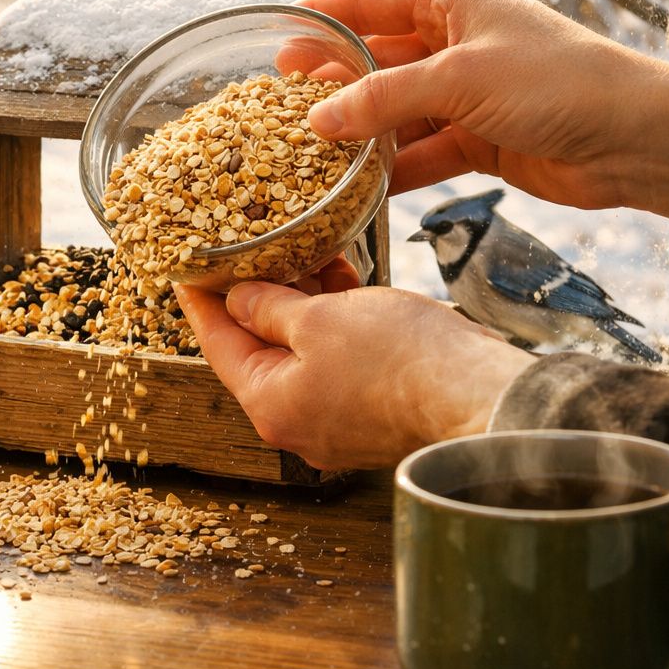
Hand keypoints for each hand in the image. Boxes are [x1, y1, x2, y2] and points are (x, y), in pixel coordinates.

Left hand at [175, 278, 532, 469]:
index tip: (186, 270)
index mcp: (271, 404)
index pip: (219, 345)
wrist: (481, 396)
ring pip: (305, 349)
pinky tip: (343, 275)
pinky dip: (337, 319)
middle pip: (261, 348)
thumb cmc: (400, 361)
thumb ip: (270, 307)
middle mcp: (298, 420)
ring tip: (299, 248)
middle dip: (257, 294)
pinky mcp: (375, 408)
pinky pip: (340, 358)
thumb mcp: (319, 319)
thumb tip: (240, 301)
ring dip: (302, 300)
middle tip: (244, 248)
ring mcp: (338, 419)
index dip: (202, 301)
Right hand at [299, 0, 664, 208]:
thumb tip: (318, 118)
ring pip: (395, 112)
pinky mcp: (478, 141)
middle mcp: (457, 45)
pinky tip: (355, 188)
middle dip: (332, 81)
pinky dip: (391, 170)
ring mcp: (467, 95)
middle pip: (378, 60)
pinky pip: (420, 153)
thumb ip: (385, 98)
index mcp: (455, 4)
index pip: (374, 1)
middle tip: (280, 101)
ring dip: (358, 133)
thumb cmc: (557, 83)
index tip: (280, 33)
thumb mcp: (460, 78)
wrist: (633, 140)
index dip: (326, 16)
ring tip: (306, 151)